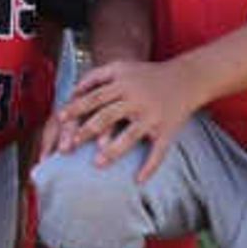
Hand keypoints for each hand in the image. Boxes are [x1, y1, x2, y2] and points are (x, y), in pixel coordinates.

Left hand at [44, 56, 198, 179]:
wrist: (186, 78)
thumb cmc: (147, 75)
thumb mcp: (121, 67)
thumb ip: (96, 76)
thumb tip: (73, 91)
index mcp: (123, 84)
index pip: (95, 97)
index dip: (76, 108)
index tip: (60, 119)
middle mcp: (137, 100)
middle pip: (108, 116)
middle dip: (87, 131)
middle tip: (69, 146)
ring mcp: (153, 116)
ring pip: (130, 136)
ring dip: (113, 151)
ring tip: (97, 164)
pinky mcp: (167, 130)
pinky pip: (158, 152)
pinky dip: (149, 167)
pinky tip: (138, 180)